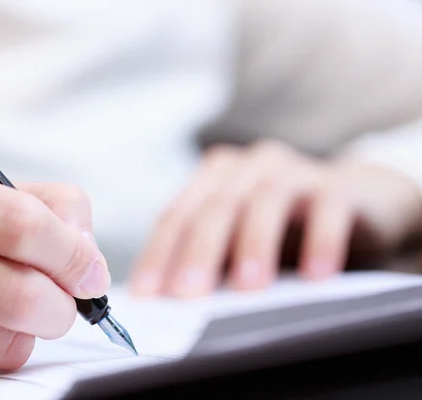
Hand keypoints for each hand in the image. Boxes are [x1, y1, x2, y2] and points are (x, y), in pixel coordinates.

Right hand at [0, 162, 109, 384]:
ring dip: (24, 333)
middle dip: (61, 307)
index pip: (23, 224)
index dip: (74, 255)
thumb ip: (43, 207)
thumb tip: (88, 255)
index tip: (90, 273)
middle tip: (61, 303)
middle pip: (23, 294)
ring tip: (4, 312)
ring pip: (4, 341)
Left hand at [129, 140, 421, 296]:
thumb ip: (210, 259)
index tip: (148, 294)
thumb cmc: (283, 228)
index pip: (177, 216)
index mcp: (214, 178)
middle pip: (215, 208)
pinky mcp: (337, 186)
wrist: (357, 201)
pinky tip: (317, 276)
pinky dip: (321, 242)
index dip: (160, 254)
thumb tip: (171, 303)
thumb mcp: (239, 239)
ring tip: (247, 288)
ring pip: (264, 201)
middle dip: (198, 253)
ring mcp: (292, 171)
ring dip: (253, 245)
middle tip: (187, 294)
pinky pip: (327, 211)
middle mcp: (248, 168)